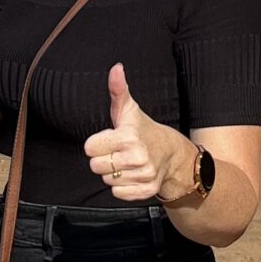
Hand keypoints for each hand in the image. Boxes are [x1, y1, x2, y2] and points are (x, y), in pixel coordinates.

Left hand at [83, 63, 186, 203]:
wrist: (172, 154)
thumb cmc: (143, 130)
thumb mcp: (128, 109)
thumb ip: (117, 89)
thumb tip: (116, 68)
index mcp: (128, 137)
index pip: (89, 148)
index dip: (97, 143)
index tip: (110, 139)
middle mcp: (136, 157)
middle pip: (95, 166)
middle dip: (104, 159)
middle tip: (118, 151)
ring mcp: (143, 175)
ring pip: (106, 180)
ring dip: (114, 172)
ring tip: (127, 162)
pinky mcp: (145, 191)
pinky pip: (117, 193)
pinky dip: (123, 186)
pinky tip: (132, 174)